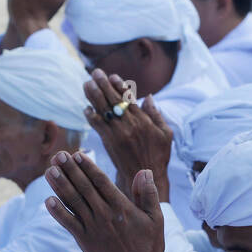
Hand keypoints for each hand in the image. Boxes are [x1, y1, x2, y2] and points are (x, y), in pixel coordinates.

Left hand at [44, 150, 165, 251]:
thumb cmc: (149, 245)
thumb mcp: (156, 218)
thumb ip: (148, 194)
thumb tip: (144, 171)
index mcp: (121, 207)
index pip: (101, 181)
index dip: (87, 166)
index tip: (77, 154)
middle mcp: (105, 215)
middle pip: (84, 188)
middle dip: (70, 170)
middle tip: (58, 155)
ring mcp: (93, 228)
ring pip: (73, 202)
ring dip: (60, 186)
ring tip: (49, 171)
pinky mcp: (85, 241)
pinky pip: (69, 223)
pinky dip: (58, 212)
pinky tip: (48, 200)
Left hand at [83, 69, 172, 199]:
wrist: (146, 177)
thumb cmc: (158, 156)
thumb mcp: (165, 134)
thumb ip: (156, 114)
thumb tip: (148, 97)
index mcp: (144, 120)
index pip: (129, 98)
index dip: (119, 85)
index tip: (112, 76)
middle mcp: (130, 124)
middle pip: (113, 100)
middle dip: (103, 84)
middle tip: (95, 73)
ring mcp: (118, 133)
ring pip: (103, 110)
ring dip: (93, 96)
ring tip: (86, 84)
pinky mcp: (109, 143)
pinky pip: (97, 126)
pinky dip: (91, 116)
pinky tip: (86, 109)